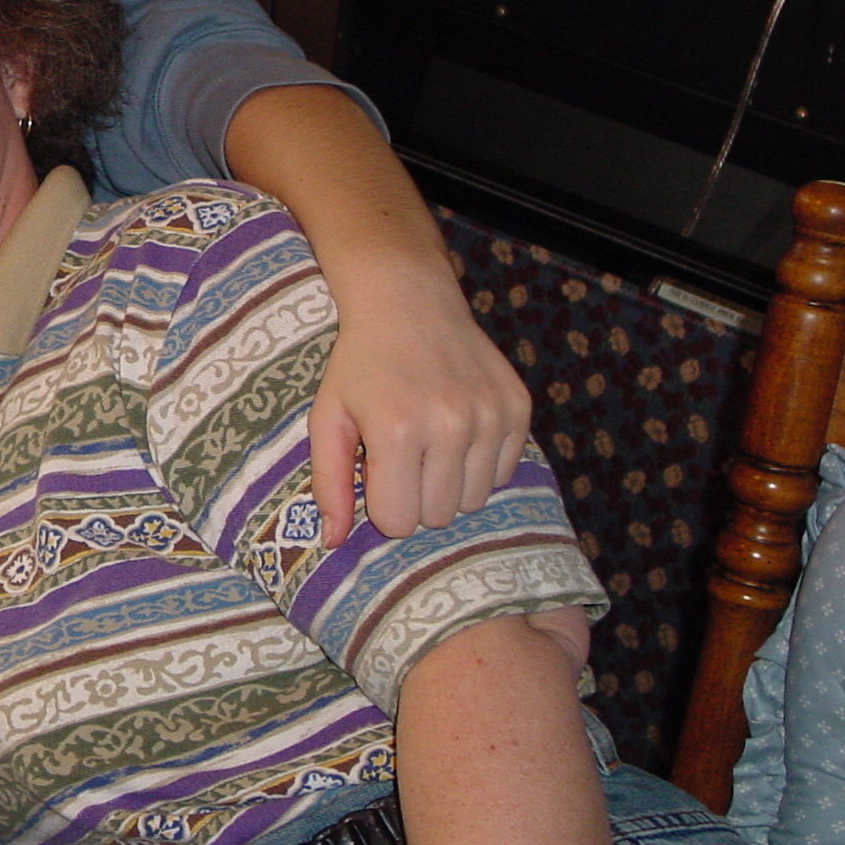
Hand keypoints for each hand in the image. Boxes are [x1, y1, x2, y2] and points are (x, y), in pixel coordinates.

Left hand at [306, 277, 529, 546]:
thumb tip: (333, 542)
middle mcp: (450, 425)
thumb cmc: (358, 365)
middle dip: (414, 496)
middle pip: (437, 516)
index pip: (399, 522)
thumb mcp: (327, 418)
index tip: (375, 473)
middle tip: (401, 457)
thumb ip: (328, 483)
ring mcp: (490, 416)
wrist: (408, 303)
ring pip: (473, 501)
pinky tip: (456, 431)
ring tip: (428, 444)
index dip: (382, 504)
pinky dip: (478, 464)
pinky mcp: (517, 409)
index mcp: (397, 431)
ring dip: (447, 484)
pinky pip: (501, 474)